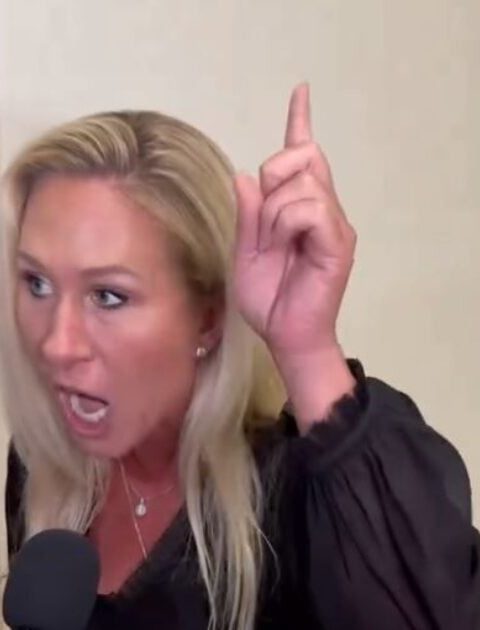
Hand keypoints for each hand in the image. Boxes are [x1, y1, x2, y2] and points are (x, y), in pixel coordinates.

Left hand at [233, 83, 355, 360]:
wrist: (285, 335)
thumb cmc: (269, 298)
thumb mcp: (246, 252)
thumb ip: (248, 215)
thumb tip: (245, 175)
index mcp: (300, 210)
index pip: (303, 156)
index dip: (300, 122)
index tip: (300, 91)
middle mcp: (323, 209)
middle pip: (302, 155)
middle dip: (274, 173)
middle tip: (266, 219)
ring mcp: (334, 224)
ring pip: (301, 183)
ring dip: (274, 211)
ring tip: (275, 243)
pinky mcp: (338, 241)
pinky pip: (309, 208)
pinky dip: (285, 222)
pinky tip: (285, 244)